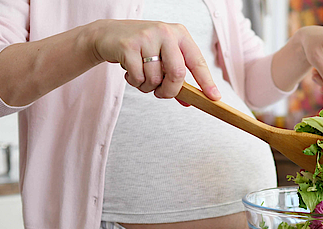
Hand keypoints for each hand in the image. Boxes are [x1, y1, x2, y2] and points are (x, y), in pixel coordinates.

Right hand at [90, 19, 220, 99]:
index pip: (197, 61)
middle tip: (161, 94)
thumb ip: (175, 78)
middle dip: (169, 91)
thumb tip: (189, 101)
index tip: (214, 97)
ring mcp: (146, 37)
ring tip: (141, 76)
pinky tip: (130, 72)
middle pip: (177, 74)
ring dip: (147, 87)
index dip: (206, 81)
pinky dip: (134, 82)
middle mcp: (165, 32)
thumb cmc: (141, 48)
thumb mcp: (162, 58)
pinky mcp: (128, 46)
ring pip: (155, 79)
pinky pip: (138, 77)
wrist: (108, 35)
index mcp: (179, 34)